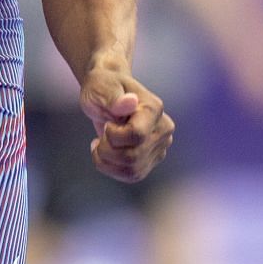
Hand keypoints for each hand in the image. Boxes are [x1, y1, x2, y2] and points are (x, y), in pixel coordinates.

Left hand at [80, 66, 173, 182]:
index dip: (113, 135)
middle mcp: (163, 129)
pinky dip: (112, 169)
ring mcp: (159, 146)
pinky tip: (105, 154)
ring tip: (100, 146)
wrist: (107, 93)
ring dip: (107, 162)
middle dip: (106, 151)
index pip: (136, 135)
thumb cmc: (102, 87)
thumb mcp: (101, 88)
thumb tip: (130, 102)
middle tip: (100, 136)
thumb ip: (114, 98)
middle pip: (133, 157)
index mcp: (154, 108)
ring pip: (132, 170)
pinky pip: (132, 176)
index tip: (106, 123)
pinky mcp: (151, 160)